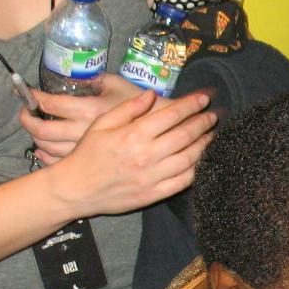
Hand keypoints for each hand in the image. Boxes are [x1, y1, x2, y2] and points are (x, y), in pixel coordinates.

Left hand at [19, 77, 140, 165]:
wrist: (164, 131)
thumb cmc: (140, 104)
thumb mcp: (118, 84)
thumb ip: (96, 79)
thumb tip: (77, 72)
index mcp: (89, 109)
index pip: (51, 104)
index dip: (33, 98)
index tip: (26, 93)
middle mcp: (84, 131)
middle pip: (42, 131)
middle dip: (28, 120)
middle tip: (26, 112)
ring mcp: (86, 149)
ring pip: (49, 148)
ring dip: (35, 138)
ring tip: (34, 129)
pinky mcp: (90, 161)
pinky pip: (60, 162)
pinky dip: (47, 156)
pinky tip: (43, 150)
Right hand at [49, 88, 215, 214]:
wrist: (76, 189)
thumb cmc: (87, 154)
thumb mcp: (101, 124)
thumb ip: (129, 108)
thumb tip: (152, 94)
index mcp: (134, 134)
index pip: (171, 115)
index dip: (191, 105)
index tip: (203, 98)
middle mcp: (146, 155)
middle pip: (185, 135)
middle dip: (203, 123)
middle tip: (213, 116)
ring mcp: (152, 177)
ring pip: (188, 159)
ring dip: (204, 145)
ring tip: (211, 135)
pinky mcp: (153, 195)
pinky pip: (182, 182)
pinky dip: (196, 170)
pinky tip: (201, 160)